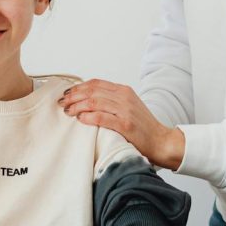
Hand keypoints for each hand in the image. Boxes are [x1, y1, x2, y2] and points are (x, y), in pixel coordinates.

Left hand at [57, 79, 185, 170]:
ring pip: (94, 102)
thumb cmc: (143, 128)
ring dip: (77, 106)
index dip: (79, 87)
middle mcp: (124, 97)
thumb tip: (87, 100)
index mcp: (124, 91)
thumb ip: (112, 101)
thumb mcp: (128, 107)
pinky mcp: (126, 125)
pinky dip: (88, 117)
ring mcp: (125, 110)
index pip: (96, 83)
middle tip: (62, 102)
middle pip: (92, 90)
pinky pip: (101, 117)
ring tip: (68, 111)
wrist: (162, 142)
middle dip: (74, 96)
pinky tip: (80, 119)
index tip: (67, 93)